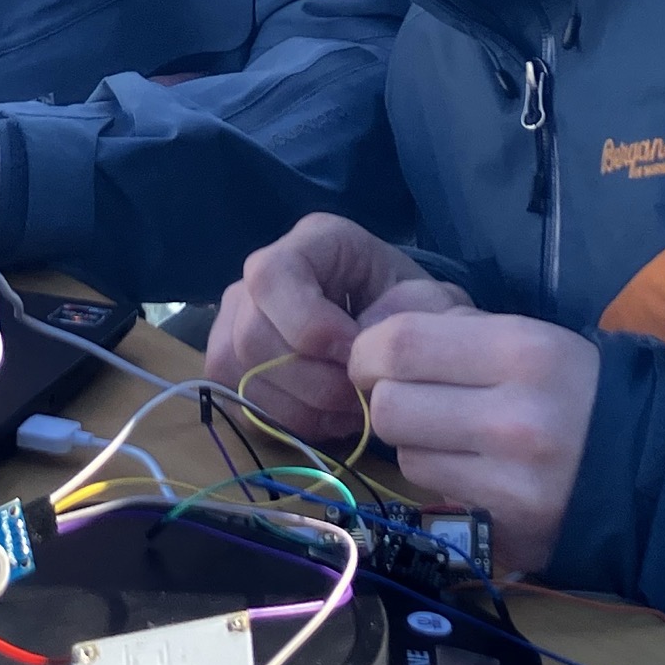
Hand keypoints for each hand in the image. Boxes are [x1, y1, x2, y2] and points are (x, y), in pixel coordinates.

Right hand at [207, 214, 470, 444]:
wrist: (402, 332)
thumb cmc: (416, 311)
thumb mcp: (433, 303)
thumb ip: (412, 318)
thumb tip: (361, 353)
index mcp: (314, 241)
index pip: (272, 276)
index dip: (308, 325)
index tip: (356, 354)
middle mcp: (261, 275)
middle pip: (251, 337)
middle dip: (312, 381)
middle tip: (359, 397)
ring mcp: (237, 319)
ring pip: (241, 376)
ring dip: (303, 408)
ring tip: (351, 411)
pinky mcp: (231, 365)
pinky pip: (240, 405)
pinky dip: (289, 423)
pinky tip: (327, 418)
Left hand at [349, 310, 599, 576]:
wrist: (651, 468)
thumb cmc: (576, 390)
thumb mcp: (530, 338)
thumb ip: (454, 330)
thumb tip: (374, 333)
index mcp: (522, 349)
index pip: (401, 343)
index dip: (368, 351)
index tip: (373, 360)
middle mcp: (515, 415)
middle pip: (390, 405)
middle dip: (387, 400)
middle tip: (411, 399)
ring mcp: (510, 479)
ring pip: (405, 455)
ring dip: (415, 444)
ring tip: (455, 437)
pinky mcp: (506, 526)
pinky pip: (436, 494)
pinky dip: (441, 480)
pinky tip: (475, 470)